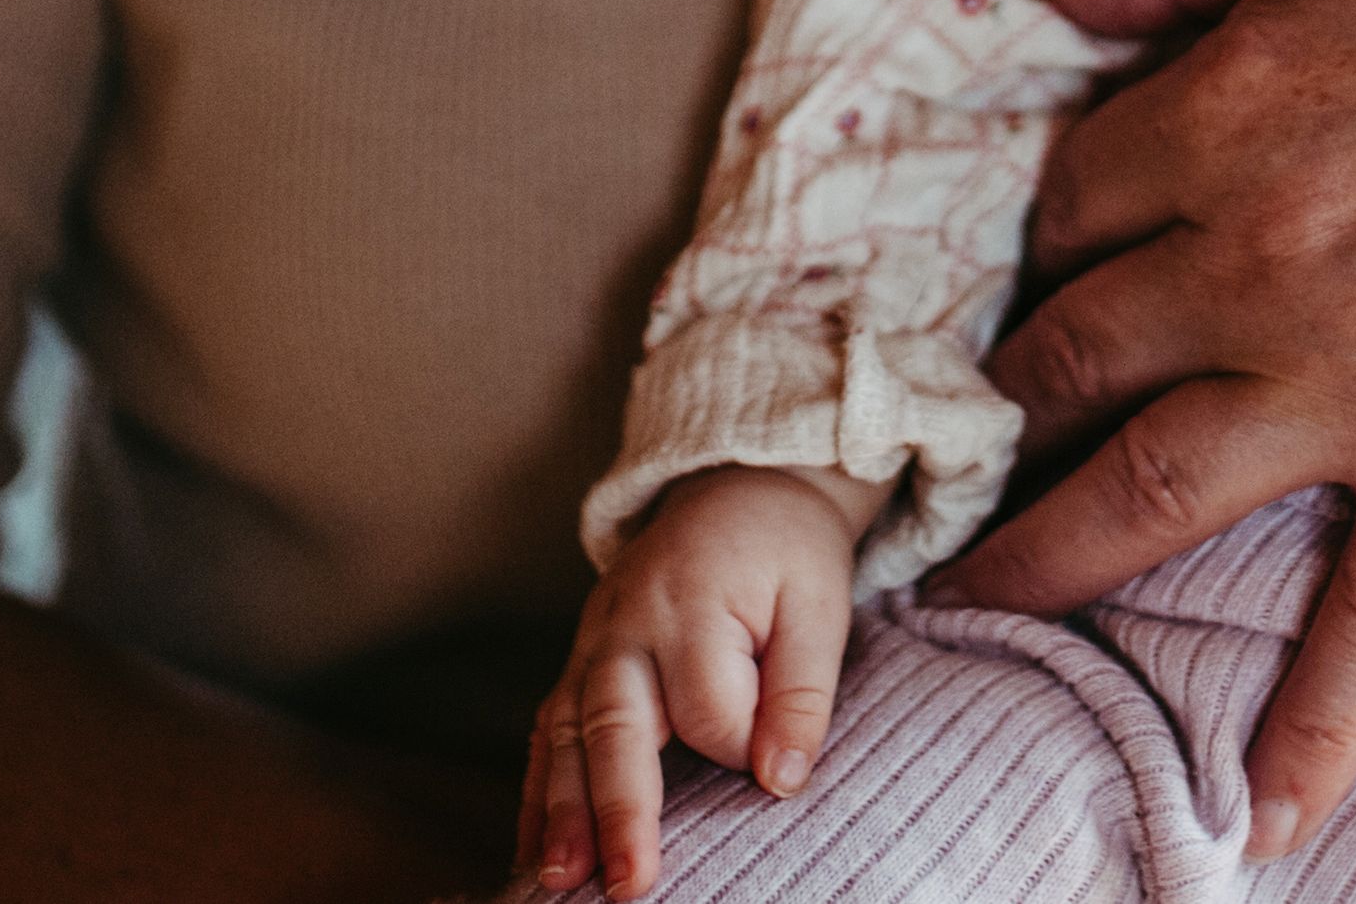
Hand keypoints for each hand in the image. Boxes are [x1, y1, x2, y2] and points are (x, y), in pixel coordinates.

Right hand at [524, 466, 872, 899]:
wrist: (740, 490)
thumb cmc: (786, 555)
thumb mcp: (820, 605)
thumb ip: (802, 691)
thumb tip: (778, 780)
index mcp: (689, 603)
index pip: (709, 708)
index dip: (743, 744)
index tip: (772, 765)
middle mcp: (624, 625)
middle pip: (614, 724)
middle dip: (618, 810)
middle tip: (627, 885)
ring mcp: (590, 643)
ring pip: (564, 733)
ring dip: (559, 811)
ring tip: (558, 882)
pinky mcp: (579, 662)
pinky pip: (547, 730)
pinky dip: (537, 792)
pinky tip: (534, 850)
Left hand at [931, 0, 1355, 858]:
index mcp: (1222, 106)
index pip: (1065, 202)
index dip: (1046, 237)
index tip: (1044, 269)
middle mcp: (1261, 253)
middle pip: (1070, 356)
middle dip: (1010, 401)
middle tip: (973, 442)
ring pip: (1151, 493)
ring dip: (1046, 561)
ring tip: (977, 610)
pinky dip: (1310, 729)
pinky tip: (1255, 817)